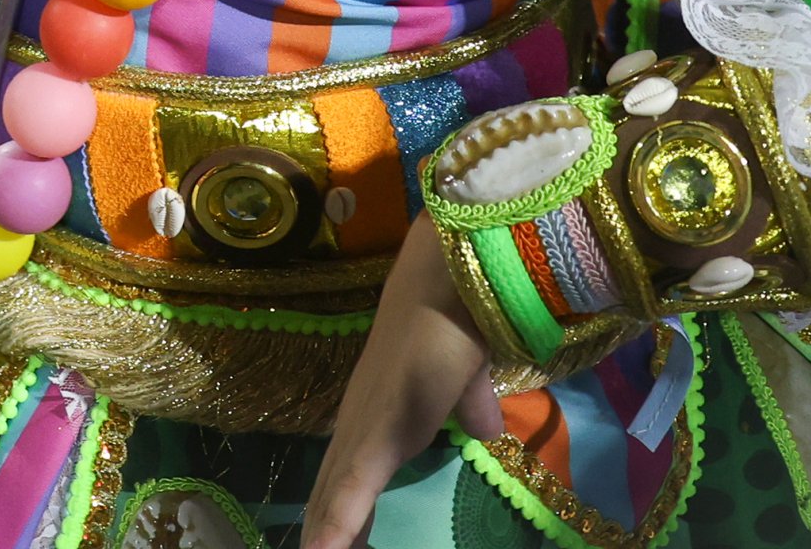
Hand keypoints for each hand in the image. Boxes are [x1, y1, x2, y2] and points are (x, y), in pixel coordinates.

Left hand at [299, 229, 504, 548]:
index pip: (349, 476)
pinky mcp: (376, 436)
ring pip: (332, 499)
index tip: (334, 544)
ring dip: (320, 537)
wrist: (447, 287)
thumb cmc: (455, 326)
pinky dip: (337, 526)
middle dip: (322, 531)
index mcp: (376, 417)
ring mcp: (362, 432)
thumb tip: (490, 428)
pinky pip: (352, 492)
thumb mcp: (466, 382)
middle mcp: (358, 426)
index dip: (342, 514)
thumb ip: (471, 406)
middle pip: (330, 494)